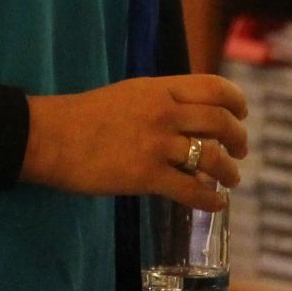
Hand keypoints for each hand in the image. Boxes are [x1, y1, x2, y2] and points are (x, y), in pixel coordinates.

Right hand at [22, 74, 247, 207]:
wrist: (49, 136)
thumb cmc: (83, 116)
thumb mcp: (127, 94)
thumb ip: (159, 100)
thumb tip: (187, 117)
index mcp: (158, 89)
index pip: (214, 87)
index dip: (236, 101)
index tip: (241, 114)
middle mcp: (163, 112)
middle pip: (220, 121)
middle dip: (238, 138)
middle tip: (240, 150)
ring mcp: (155, 144)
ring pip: (211, 157)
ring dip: (229, 170)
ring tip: (231, 178)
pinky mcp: (146, 176)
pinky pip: (191, 190)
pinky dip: (210, 199)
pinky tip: (215, 203)